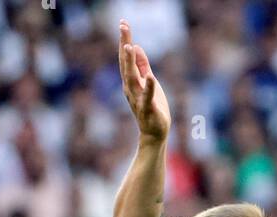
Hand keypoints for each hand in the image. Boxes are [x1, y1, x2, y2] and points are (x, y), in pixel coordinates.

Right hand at [118, 20, 169, 142]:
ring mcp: (138, 99)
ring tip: (129, 47)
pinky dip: (148, 87)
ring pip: (132, 79)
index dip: (125, 40)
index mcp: (130, 81)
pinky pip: (148, 97)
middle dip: (124, 45)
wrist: (154, 133)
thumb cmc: (151, 107)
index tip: (123, 23)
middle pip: (126, 65)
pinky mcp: (148, 109)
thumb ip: (143, 65)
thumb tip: (137, 46)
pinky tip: (150, 76)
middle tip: (123, 27)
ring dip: (130, 64)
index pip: (126, 58)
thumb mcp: (148, 81)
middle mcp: (131, 89)